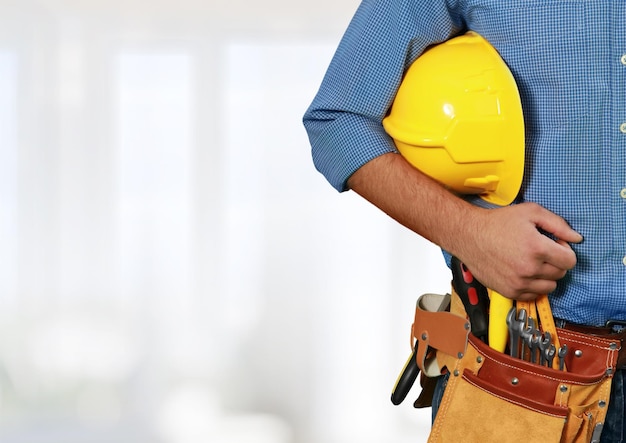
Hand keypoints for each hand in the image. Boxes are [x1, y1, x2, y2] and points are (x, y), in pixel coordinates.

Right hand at [456, 203, 582, 300]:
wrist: (469, 235)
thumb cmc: (498, 222)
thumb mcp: (530, 212)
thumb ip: (558, 224)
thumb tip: (577, 238)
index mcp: (537, 248)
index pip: (570, 261)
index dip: (565, 250)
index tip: (554, 244)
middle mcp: (529, 268)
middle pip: (560, 274)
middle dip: (555, 262)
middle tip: (540, 251)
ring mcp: (519, 282)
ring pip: (549, 287)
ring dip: (546, 276)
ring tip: (532, 262)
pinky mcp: (509, 291)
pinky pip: (533, 295)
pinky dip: (532, 285)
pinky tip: (523, 272)